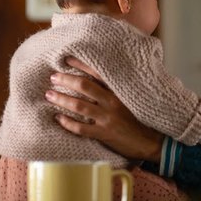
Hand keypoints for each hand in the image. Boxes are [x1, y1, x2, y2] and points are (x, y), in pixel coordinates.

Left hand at [45, 57, 162, 161]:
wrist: (151, 141)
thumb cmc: (141, 119)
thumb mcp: (133, 100)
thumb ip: (118, 90)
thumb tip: (99, 79)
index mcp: (120, 91)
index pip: (97, 73)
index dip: (81, 65)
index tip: (66, 59)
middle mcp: (113, 102)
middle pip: (85, 86)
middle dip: (66, 80)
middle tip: (53, 77)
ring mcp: (108, 118)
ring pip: (79, 106)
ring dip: (62, 99)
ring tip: (49, 95)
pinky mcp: (104, 134)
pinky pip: (81, 128)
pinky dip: (67, 123)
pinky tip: (58, 118)